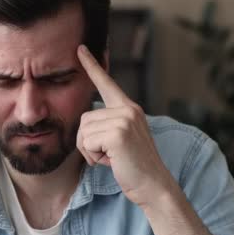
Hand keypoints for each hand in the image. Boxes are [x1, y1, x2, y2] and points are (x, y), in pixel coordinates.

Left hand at [76, 45, 179, 206]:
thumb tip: (85, 123)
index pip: (106, 82)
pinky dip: (92, 157)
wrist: (154, 186)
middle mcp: (128, 109)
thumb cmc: (134, 167)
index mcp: (129, 108)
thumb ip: (107, 125)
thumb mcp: (121, 140)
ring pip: (83, 131)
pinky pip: (86, 142)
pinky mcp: (118, 134)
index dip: (92, 66)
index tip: (80, 48)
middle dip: (88, 142)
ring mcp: (124, 119)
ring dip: (90, 151)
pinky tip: (111, 162)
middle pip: (84, 118)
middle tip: (109, 155)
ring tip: (111, 158)